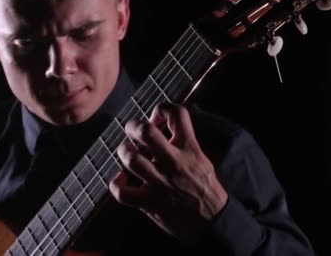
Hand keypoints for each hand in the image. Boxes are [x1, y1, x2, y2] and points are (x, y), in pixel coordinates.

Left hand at [109, 102, 227, 241]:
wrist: (214, 221)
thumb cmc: (206, 188)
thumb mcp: (201, 158)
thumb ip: (184, 142)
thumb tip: (163, 128)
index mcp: (189, 148)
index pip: (177, 113)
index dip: (161, 109)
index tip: (156, 119)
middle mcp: (174, 162)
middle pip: (146, 132)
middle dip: (133, 126)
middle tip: (133, 131)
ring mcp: (161, 182)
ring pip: (131, 158)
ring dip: (124, 152)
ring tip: (127, 153)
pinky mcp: (151, 203)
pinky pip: (123, 192)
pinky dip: (116, 185)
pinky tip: (120, 181)